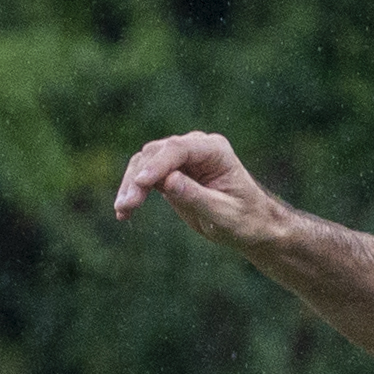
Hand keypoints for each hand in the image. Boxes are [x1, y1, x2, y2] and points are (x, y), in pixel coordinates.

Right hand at [111, 131, 294, 247]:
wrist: (250, 226)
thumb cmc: (244, 220)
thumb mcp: (223, 214)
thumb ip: (197, 197)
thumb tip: (168, 180)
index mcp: (215, 150)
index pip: (179, 149)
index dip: (158, 165)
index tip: (142, 183)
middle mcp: (196, 147)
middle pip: (156, 153)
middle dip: (139, 178)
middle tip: (126, 206)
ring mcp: (181, 158)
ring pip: (144, 162)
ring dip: (130, 185)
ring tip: (122, 211)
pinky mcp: (170, 172)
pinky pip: (144, 177)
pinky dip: (133, 192)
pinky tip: (123, 212)